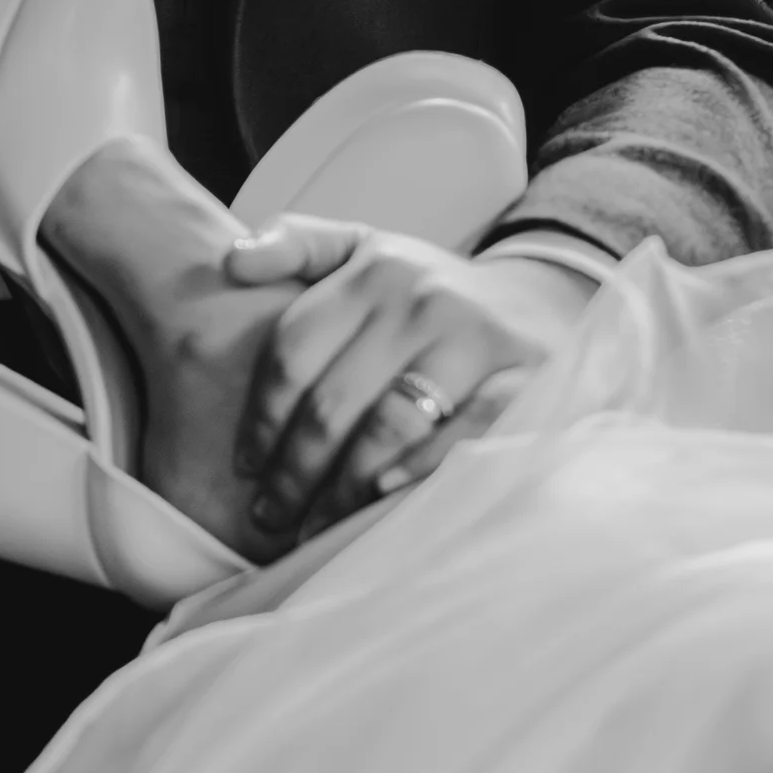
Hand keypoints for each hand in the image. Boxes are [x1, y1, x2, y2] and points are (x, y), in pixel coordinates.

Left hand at [219, 221, 594, 539]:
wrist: (542, 303)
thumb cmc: (428, 292)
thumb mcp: (365, 249)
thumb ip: (297, 246)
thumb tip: (230, 259)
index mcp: (374, 270)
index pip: (293, 355)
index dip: (261, 419)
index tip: (245, 466)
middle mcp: (422, 299)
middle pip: (332, 402)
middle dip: (292, 470)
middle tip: (269, 515)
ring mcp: (475, 338)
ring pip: (387, 425)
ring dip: (342, 487)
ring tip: (312, 527)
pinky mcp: (526, 376)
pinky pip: (464, 433)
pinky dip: (421, 467)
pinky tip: (381, 498)